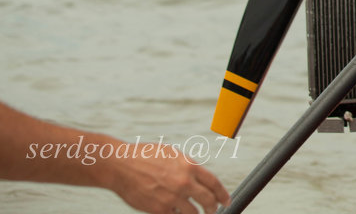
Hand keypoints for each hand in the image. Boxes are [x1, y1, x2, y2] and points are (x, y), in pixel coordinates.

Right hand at [106, 147, 229, 213]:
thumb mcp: (173, 155)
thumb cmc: (145, 158)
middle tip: (213, 210)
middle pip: (208, 200)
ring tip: (195, 213)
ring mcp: (172, 197)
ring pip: (193, 212)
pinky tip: (175, 212)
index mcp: (189, 166)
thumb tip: (199, 178)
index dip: (222, 194)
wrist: (121, 166)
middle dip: (213, 208)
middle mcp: (184, 182)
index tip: (225, 200)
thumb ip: (188, 167)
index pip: (214, 183)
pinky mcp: (159, 209)